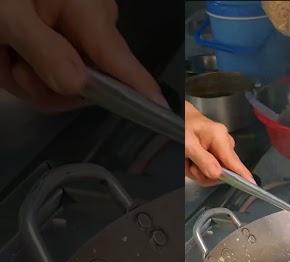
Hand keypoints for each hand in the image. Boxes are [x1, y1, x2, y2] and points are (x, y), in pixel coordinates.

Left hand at [0, 0, 163, 110]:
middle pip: (87, 85)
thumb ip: (43, 49)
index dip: (140, 87)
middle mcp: (94, 31)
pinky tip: (12, 56)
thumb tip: (79, 85)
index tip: (162, 110)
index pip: (120, 59)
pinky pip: (55, 86)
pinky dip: (27, 77)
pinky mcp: (69, 54)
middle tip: (10, 63)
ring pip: (66, 91)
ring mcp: (82, 44)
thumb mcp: (8, 14)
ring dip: (29, 80)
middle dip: (44, 84)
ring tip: (6, 53)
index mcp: (89, 12)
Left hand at [185, 101, 254, 185]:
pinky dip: (199, 168)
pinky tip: (193, 160)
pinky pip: (212, 170)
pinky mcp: (219, 154)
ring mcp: (223, 149)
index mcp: (220, 137)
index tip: (251, 183)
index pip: (233, 160)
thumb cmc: (183, 126)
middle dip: (204, 173)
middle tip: (190, 165)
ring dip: (199, 171)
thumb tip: (218, 174)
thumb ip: (203, 159)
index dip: (242, 174)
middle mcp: (225, 143)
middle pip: (223, 171)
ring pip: (215, 173)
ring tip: (189, 160)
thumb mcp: (188, 144)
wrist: (181, 118)